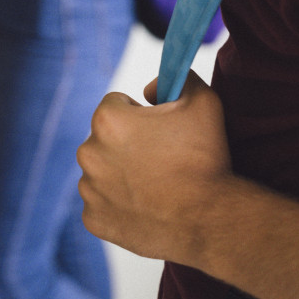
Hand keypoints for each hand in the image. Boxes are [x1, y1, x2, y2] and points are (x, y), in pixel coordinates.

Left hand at [77, 71, 232, 263]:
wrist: (209, 219)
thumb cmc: (205, 159)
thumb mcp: (203, 101)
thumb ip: (178, 78)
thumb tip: (151, 88)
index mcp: (108, 121)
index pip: (116, 103)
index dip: (140, 113)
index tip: (159, 129)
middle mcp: (89, 152)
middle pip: (104, 138)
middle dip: (127, 143)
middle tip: (161, 158)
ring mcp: (89, 190)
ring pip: (102, 171)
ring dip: (120, 173)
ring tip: (156, 184)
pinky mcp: (94, 220)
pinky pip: (102, 204)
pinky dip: (119, 204)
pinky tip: (147, 206)